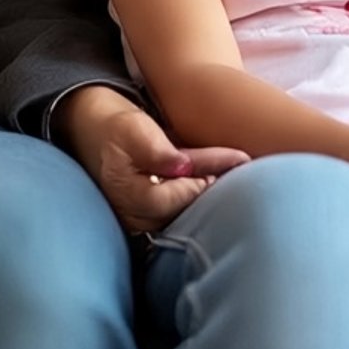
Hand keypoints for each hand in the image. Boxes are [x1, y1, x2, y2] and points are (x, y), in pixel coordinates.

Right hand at [55, 85, 247, 233]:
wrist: (97, 132)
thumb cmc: (116, 126)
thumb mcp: (132, 129)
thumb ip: (157, 150)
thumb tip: (183, 167)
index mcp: (128, 196)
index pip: (179, 195)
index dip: (209, 177)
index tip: (239, 160)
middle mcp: (135, 217)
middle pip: (186, 209)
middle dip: (216, 190)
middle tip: (251, 172)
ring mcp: (144, 221)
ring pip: (187, 212)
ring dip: (212, 195)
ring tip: (245, 178)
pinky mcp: (154, 218)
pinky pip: (184, 210)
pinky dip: (202, 196)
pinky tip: (222, 183)